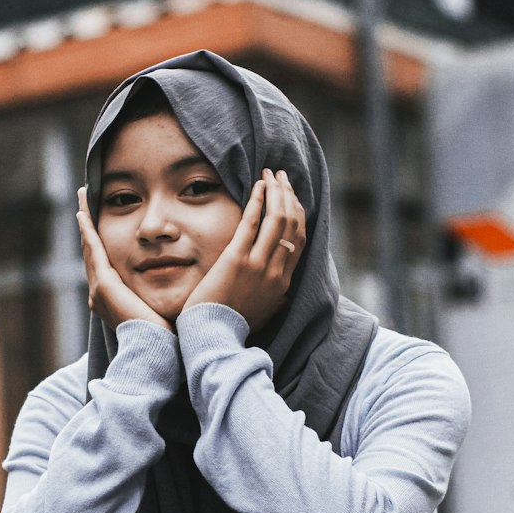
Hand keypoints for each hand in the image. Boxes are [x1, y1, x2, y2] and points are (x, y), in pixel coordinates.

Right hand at [76, 187, 172, 331]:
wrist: (156, 350)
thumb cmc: (164, 336)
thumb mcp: (160, 311)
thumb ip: (162, 299)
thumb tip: (180, 291)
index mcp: (112, 300)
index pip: (105, 265)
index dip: (100, 244)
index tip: (99, 225)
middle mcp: (100, 295)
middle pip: (92, 254)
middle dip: (88, 229)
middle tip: (84, 204)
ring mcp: (100, 290)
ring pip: (90, 248)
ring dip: (86, 224)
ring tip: (83, 201)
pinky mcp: (105, 284)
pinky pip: (95, 250)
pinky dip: (89, 231)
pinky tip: (85, 213)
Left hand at [180, 169, 305, 331]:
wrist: (214, 337)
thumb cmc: (232, 326)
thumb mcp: (264, 314)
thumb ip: (276, 299)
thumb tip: (283, 291)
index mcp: (284, 283)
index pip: (299, 240)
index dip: (298, 213)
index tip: (292, 197)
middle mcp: (277, 271)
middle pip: (292, 224)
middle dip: (289, 196)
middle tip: (282, 178)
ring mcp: (258, 265)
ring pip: (277, 219)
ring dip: (276, 192)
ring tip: (270, 175)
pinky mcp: (237, 260)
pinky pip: (252, 223)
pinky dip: (257, 200)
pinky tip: (258, 185)